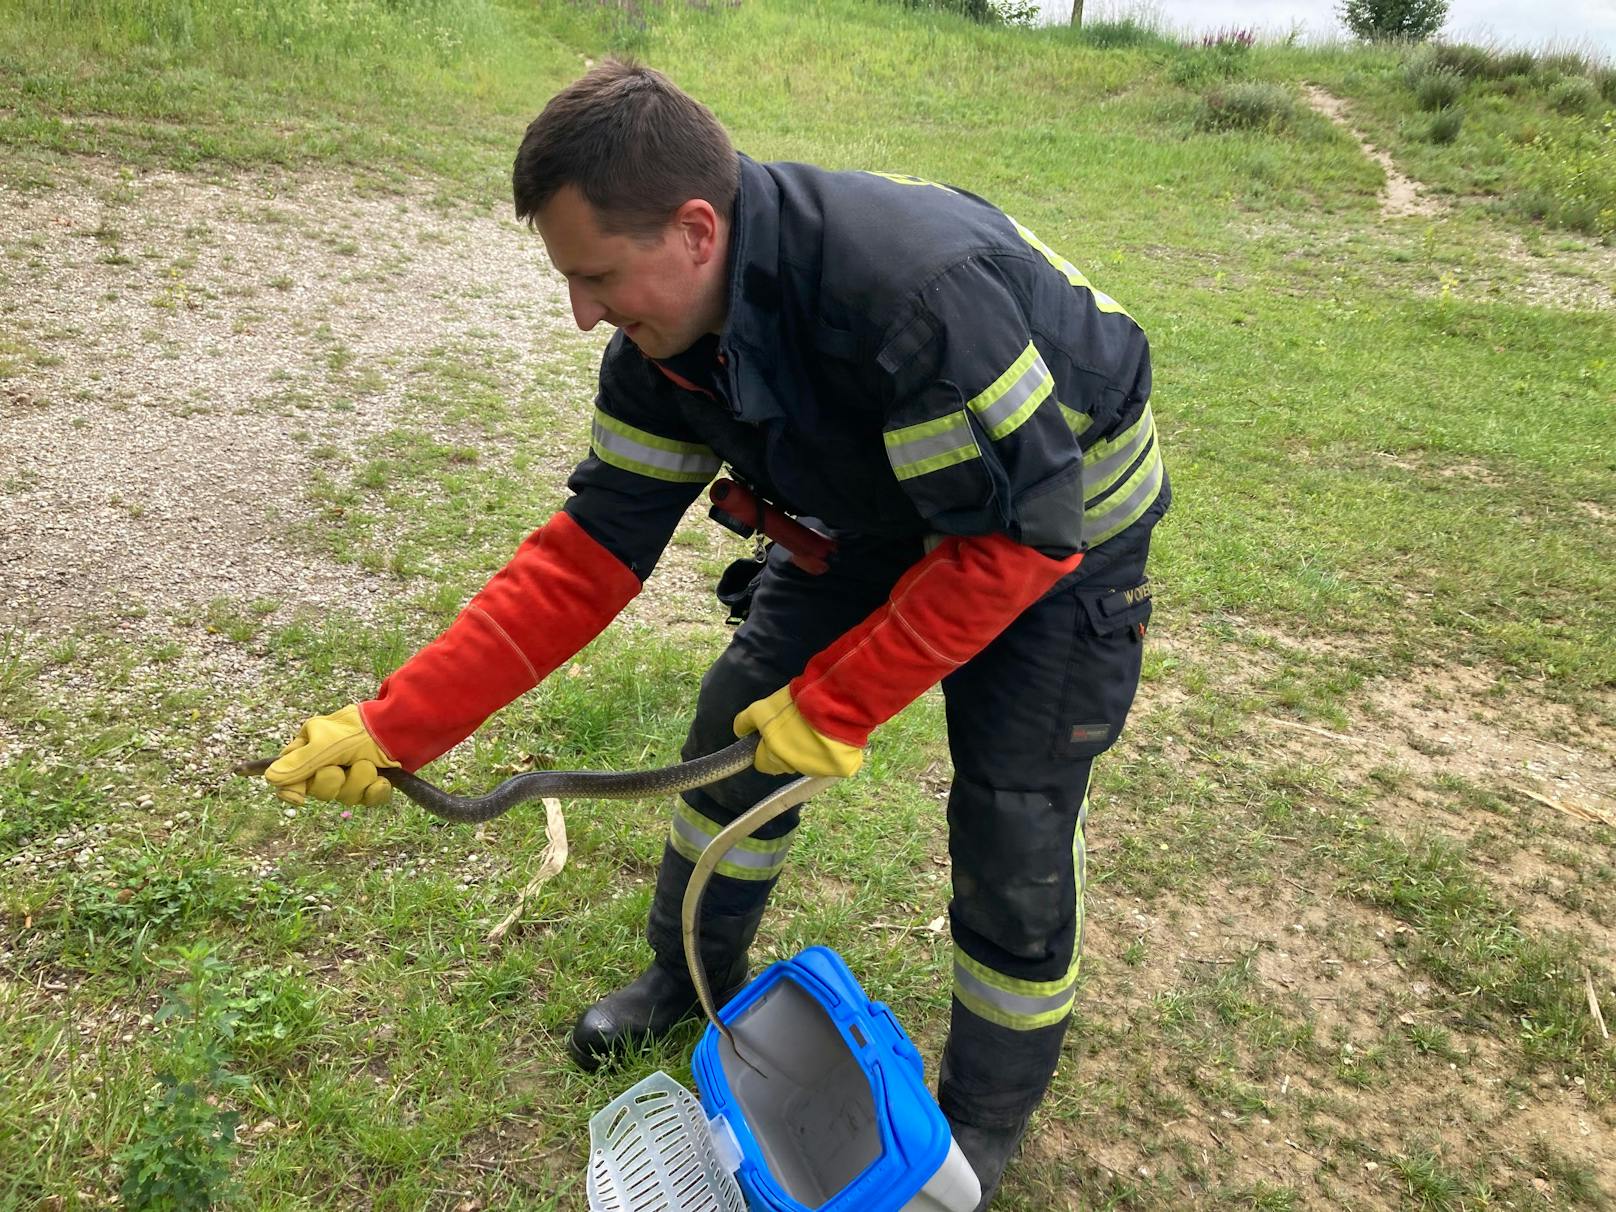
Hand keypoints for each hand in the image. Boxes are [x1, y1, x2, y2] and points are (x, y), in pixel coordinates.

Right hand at [263, 704, 397, 806]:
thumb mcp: (324, 744)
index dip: (293, 789)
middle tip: (342, 766)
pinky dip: (375, 791)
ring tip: (368, 764)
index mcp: (310, 748)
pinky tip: (382, 780)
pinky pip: (368, 800)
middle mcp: (328, 762)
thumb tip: (269, 778)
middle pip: (319, 791)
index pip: (291, 776)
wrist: (401, 727)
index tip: (299, 797)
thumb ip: (298, 764)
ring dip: (358, 781)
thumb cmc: (359, 730)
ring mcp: (352, 773)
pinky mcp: (374, 782)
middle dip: (333, 781)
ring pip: (345, 797)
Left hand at [733, 686, 862, 777]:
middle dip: (787, 748)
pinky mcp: (840, 768)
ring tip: (816, 727)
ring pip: (808, 763)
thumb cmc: (796, 706)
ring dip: (808, 750)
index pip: (761, 762)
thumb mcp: (762, 708)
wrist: (834, 705)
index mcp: (772, 756)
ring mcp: (818, 770)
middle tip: (795, 725)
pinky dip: (831, 752)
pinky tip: (833, 735)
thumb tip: (738, 731)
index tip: (772, 731)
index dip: (764, 746)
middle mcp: (793, 768)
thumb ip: (746, 721)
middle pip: (784, 762)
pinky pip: (832, 762)